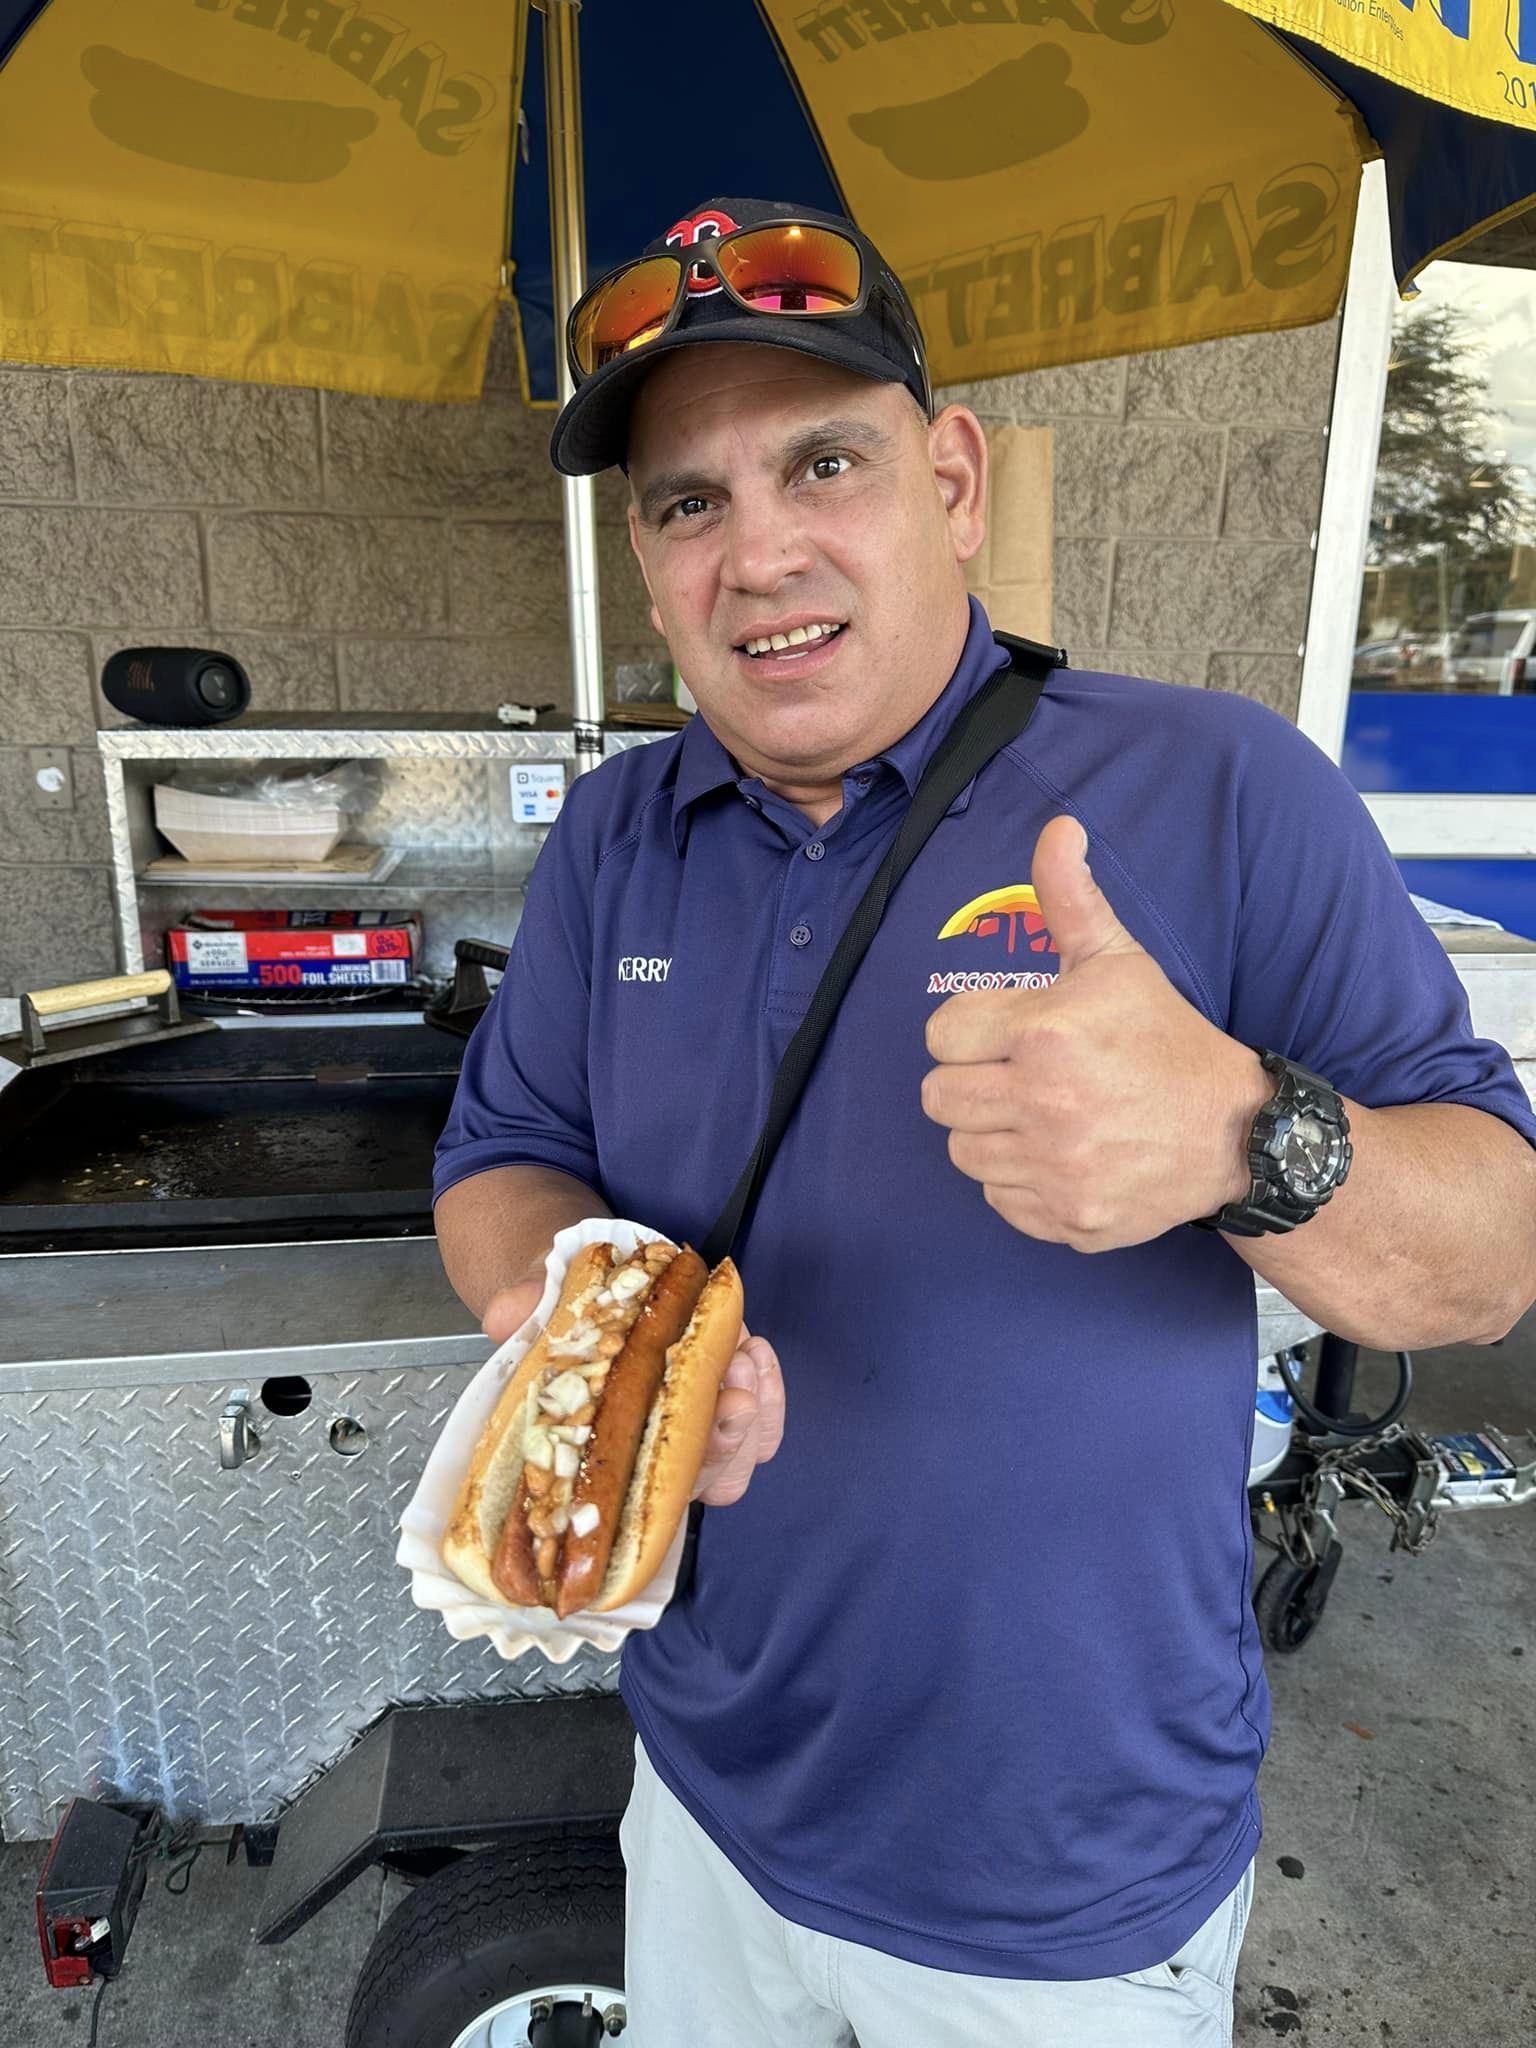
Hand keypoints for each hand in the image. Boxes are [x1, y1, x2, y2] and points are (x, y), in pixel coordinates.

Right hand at [481, 1265, 784, 1507]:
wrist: (588, 1289)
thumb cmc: (559, 1319)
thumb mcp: (530, 1313)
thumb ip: (518, 1318)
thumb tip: (504, 1319)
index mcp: (610, 1454)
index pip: (650, 1494)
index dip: (674, 1476)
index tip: (696, 1440)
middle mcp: (660, 1452)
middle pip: (714, 1479)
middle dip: (729, 1441)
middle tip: (734, 1395)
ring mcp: (700, 1423)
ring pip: (748, 1451)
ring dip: (756, 1412)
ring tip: (742, 1358)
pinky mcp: (728, 1390)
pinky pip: (767, 1414)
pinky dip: (770, 1386)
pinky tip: (752, 1348)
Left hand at [920, 815, 1266, 1251]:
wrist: (1237, 1133)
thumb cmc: (1166, 1039)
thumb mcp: (1118, 961)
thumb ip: (1070, 898)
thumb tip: (1059, 829)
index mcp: (1043, 1033)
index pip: (939, 1036)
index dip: (971, 1032)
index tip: (1012, 1034)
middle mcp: (1042, 1103)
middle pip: (938, 1097)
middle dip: (972, 1082)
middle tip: (1022, 1077)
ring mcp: (1055, 1168)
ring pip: (963, 1152)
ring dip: (992, 1134)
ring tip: (1044, 1116)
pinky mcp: (1067, 1219)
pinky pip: (999, 1199)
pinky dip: (1022, 1183)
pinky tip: (1063, 1157)